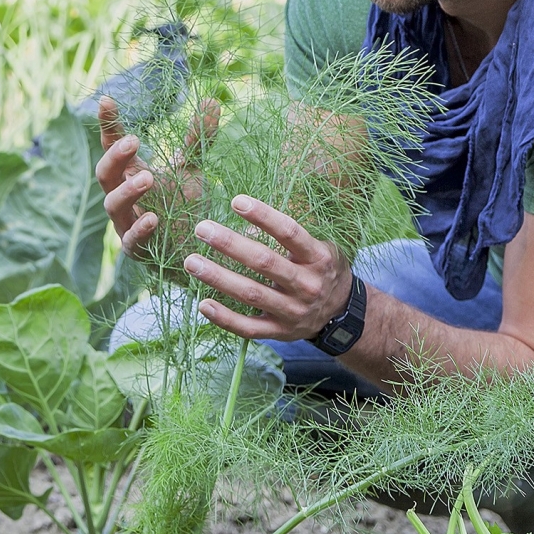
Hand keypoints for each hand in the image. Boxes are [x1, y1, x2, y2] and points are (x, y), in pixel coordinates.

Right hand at [95, 95, 214, 258]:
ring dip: (127, 191)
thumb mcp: (191, 169)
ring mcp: (126, 223)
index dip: (108, 124)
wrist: (192, 251)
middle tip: (134, 141)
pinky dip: (140, 229)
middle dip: (115, 157)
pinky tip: (153, 219)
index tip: (107, 100)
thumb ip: (197, 138)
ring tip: (147, 178)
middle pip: (105, 173)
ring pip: (112, 205)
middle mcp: (122, 196)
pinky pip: (131, 240)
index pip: (113, 145)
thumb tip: (212, 99)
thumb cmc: (182, 206)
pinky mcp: (137, 250)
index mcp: (130, 173)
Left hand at [184, 196, 354, 342]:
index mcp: (318, 258)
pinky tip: (203, 304)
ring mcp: (294, 311)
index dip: (263, 215)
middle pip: (264, 262)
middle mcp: (308, 285)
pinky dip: (225, 318)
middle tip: (202, 228)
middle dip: (230, 244)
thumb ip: (289, 238)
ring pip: (252, 293)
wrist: (341, 314)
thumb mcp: (319, 249)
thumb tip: (248, 226)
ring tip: (192, 261)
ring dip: (219, 277)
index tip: (236, 201)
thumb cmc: (322, 271)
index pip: (289, 232)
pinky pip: (249, 328)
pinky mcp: (281, 331)